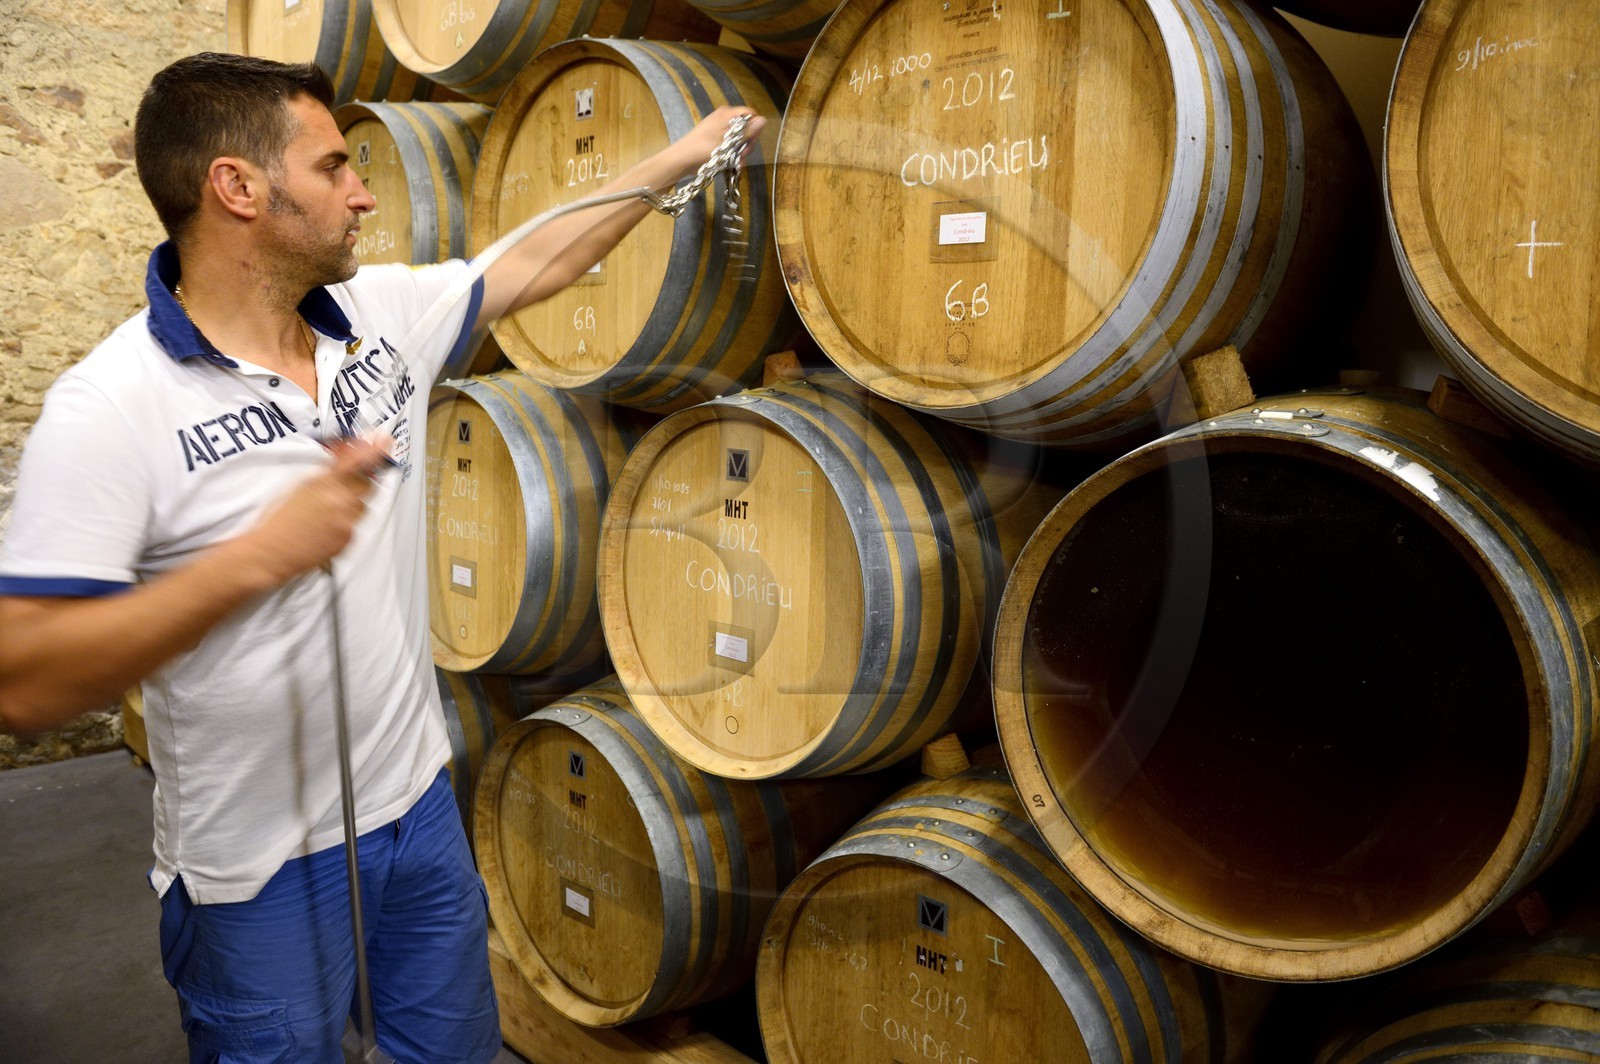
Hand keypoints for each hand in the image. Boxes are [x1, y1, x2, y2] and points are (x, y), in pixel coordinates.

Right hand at [225, 435, 392, 587]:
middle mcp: (339, 500)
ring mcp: (346, 521)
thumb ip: (325, 473)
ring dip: (350, 507)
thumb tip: (342, 460)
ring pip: (362, 507)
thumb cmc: (278, 520)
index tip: (385, 440)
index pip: (357, 460)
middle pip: (367, 484)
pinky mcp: (349, 539)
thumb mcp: (297, 486)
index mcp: (324, 482)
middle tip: (341, 489)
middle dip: (359, 483)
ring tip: (325, 515)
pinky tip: (324, 529)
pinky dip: (344, 525)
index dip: (375, 449)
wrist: (271, 551)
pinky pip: (355, 527)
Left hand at [667, 106, 766, 181]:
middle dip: (747, 143)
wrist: (682, 159)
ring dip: (741, 151)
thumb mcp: (728, 142)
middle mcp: (725, 118)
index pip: (750, 114)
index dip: (755, 127)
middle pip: (746, 128)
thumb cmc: (704, 149)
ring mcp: (720, 129)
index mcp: (727, 113)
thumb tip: (764, 120)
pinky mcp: (717, 140)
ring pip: (740, 138)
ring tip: (736, 161)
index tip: (752, 141)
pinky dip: (733, 153)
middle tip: (742, 155)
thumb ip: (747, 132)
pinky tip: (732, 162)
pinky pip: (731, 144)